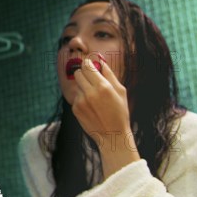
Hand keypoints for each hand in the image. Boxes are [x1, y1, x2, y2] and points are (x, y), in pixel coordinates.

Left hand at [72, 55, 139, 177]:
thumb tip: (100, 60)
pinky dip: (82, 98)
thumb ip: (109, 74)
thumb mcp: (121, 91)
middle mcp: (90, 93)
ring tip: (94, 98)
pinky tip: (91, 107)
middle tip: (91, 80)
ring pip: (77, 85)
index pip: (87, 66)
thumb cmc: (120, 112)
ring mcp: (81, 101)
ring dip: (83, 87)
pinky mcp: (75, 109)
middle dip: (84, 73)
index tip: (91, 66)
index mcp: (103, 86)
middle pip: (78, 73)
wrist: (113, 135)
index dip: (88, 64)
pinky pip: (76, 96)